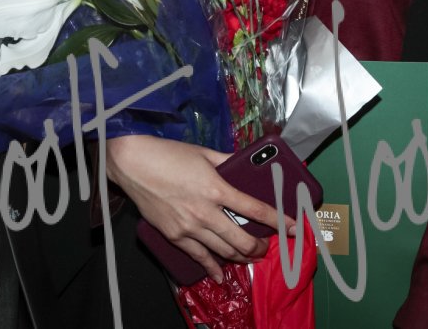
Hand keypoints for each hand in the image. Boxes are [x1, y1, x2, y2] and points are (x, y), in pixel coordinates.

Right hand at [105, 135, 288, 281]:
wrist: (133, 164)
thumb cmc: (168, 154)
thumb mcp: (204, 153)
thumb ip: (228, 160)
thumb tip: (246, 164)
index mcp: (216, 188)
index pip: (255, 209)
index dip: (278, 220)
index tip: (294, 227)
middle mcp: (205, 212)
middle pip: (242, 239)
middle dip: (260, 246)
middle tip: (268, 246)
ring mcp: (189, 227)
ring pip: (223, 251)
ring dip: (241, 257)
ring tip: (251, 256)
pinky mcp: (175, 236)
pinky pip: (198, 257)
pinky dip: (212, 267)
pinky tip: (220, 274)